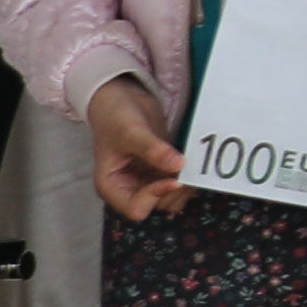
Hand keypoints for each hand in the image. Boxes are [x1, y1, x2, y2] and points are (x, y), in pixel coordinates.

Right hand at [86, 80, 185, 224]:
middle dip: (175, 191)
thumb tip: (178, 165)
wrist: (122, 98)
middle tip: (189, 170)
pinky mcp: (161, 172)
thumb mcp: (130, 131)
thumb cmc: (115, 115)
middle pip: (157, 206)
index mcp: (112, 186)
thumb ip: (152, 149)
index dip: (156, 197)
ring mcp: (147, 181)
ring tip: (192, 166)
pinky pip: (179, 184)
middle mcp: (129, 188)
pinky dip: (188, 178)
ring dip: (185, 187)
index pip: (136, 208)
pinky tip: (194, 163)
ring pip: (171, 198)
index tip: (173, 178)